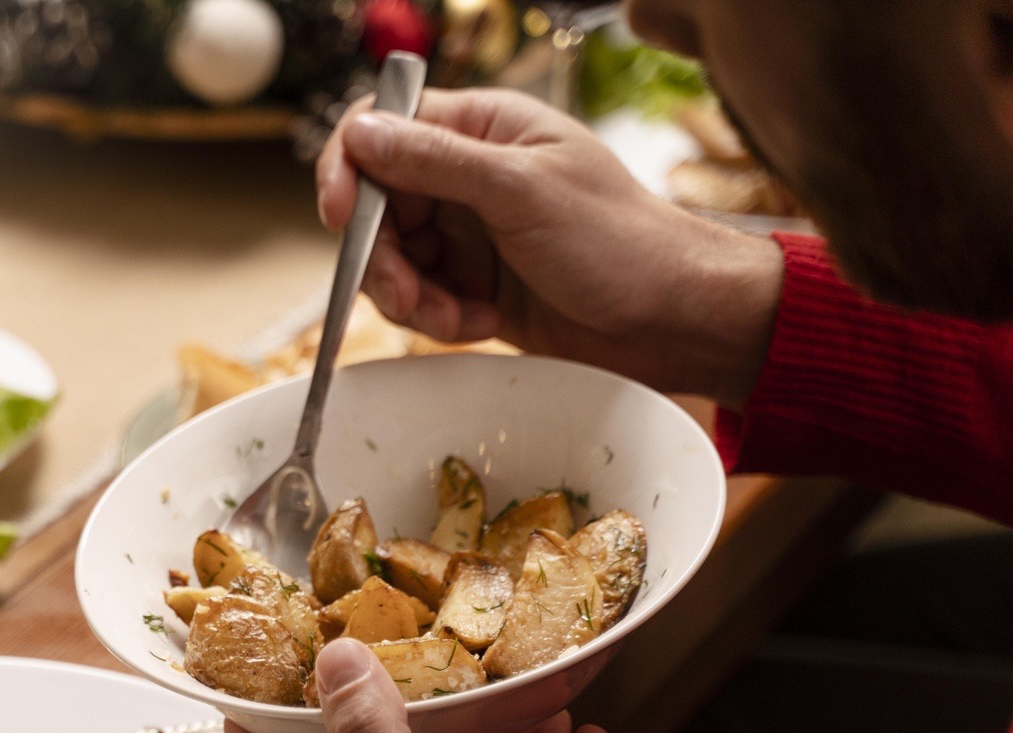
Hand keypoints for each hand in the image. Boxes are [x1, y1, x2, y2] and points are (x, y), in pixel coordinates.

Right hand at [316, 88, 782, 407]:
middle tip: (408, 294)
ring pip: (391, 260)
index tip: (341, 216)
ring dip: (410, 297)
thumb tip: (361, 132)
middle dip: (382, 257)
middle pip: (376, 206)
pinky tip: (481, 323)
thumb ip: (436, 161)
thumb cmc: (619, 242)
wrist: (671, 320)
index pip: (384, 129)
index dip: (350, 170)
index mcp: (484, 128)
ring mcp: (468, 232)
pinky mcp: (472, 284)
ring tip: (456, 317)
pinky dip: (437, 319)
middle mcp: (468, 176)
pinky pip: (420, 299)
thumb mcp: (522, 191)